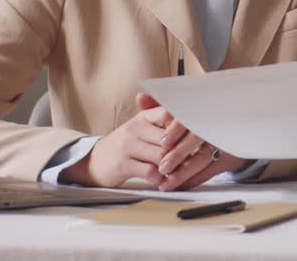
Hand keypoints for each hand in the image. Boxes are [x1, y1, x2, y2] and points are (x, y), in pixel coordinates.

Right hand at [59, 93, 248, 189]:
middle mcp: (135, 128)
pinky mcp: (123, 163)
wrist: (94, 162)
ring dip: (176, 167)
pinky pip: (150, 171)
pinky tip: (167, 181)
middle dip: (185, 150)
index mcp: (143, 117)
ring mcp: (128, 145)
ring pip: (162, 156)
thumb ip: (164, 124)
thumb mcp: (143, 129)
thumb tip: (196, 119)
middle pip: (170, 138)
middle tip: (202, 156)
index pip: (169, 114)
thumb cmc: (126, 146)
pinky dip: (162, 179)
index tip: (202, 134)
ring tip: (186, 171)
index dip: (186, 125)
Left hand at [154, 95, 250, 190]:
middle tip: (162, 167)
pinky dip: (193, 180)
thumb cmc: (198, 119)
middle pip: (197, 138)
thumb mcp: (179, 109)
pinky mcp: (229, 157)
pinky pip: (210, 171)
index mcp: (202, 108)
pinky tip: (178, 187)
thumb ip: (158, 104)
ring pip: (203, 157)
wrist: (234, 125)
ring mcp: (224, 140)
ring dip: (184, 172)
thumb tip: (140, 98)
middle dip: (178, 154)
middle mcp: (215, 123)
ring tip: (166, 183)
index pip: (190, 117)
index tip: (164, 142)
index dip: (177, 129)